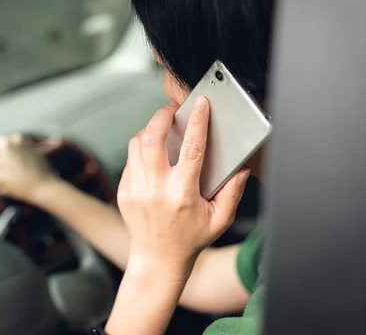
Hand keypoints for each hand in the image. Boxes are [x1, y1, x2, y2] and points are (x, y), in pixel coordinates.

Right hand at [0, 132, 56, 201]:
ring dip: (4, 155)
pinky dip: (17, 157)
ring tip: (9, 173)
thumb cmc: (17, 184)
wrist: (44, 188)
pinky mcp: (34, 148)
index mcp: (0, 143)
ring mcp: (25, 142)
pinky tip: (20, 171)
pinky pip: (19, 150)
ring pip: (6, 146)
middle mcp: (13, 138)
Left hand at [118, 97, 250, 279]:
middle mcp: (156, 189)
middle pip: (152, 139)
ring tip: (161, 130)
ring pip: (136, 145)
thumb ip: (233, 192)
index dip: (197, 122)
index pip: (191, 149)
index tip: (200, 104)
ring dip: (148, 131)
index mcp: (182, 194)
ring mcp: (136, 190)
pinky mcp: (124, 192)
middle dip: (161, 117)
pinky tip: (152, 155)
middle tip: (171, 110)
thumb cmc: (189, 240)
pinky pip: (130, 160)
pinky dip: (140, 151)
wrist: (158, 260)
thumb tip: (241, 167)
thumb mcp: (220, 219)